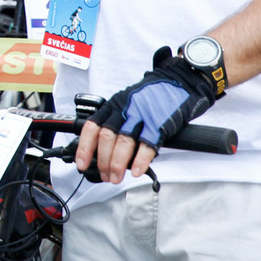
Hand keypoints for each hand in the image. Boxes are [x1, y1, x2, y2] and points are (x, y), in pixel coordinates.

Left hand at [75, 45, 221, 183]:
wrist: (179, 82)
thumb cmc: (151, 96)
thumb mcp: (126, 103)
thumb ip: (115, 122)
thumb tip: (103, 150)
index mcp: (113, 105)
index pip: (92, 127)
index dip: (85, 147)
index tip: (82, 163)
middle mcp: (125, 110)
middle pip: (107, 139)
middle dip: (103, 162)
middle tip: (105, 176)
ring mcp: (142, 116)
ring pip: (123, 143)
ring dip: (117, 165)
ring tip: (116, 177)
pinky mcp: (159, 124)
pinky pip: (147, 145)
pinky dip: (140, 161)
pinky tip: (135, 171)